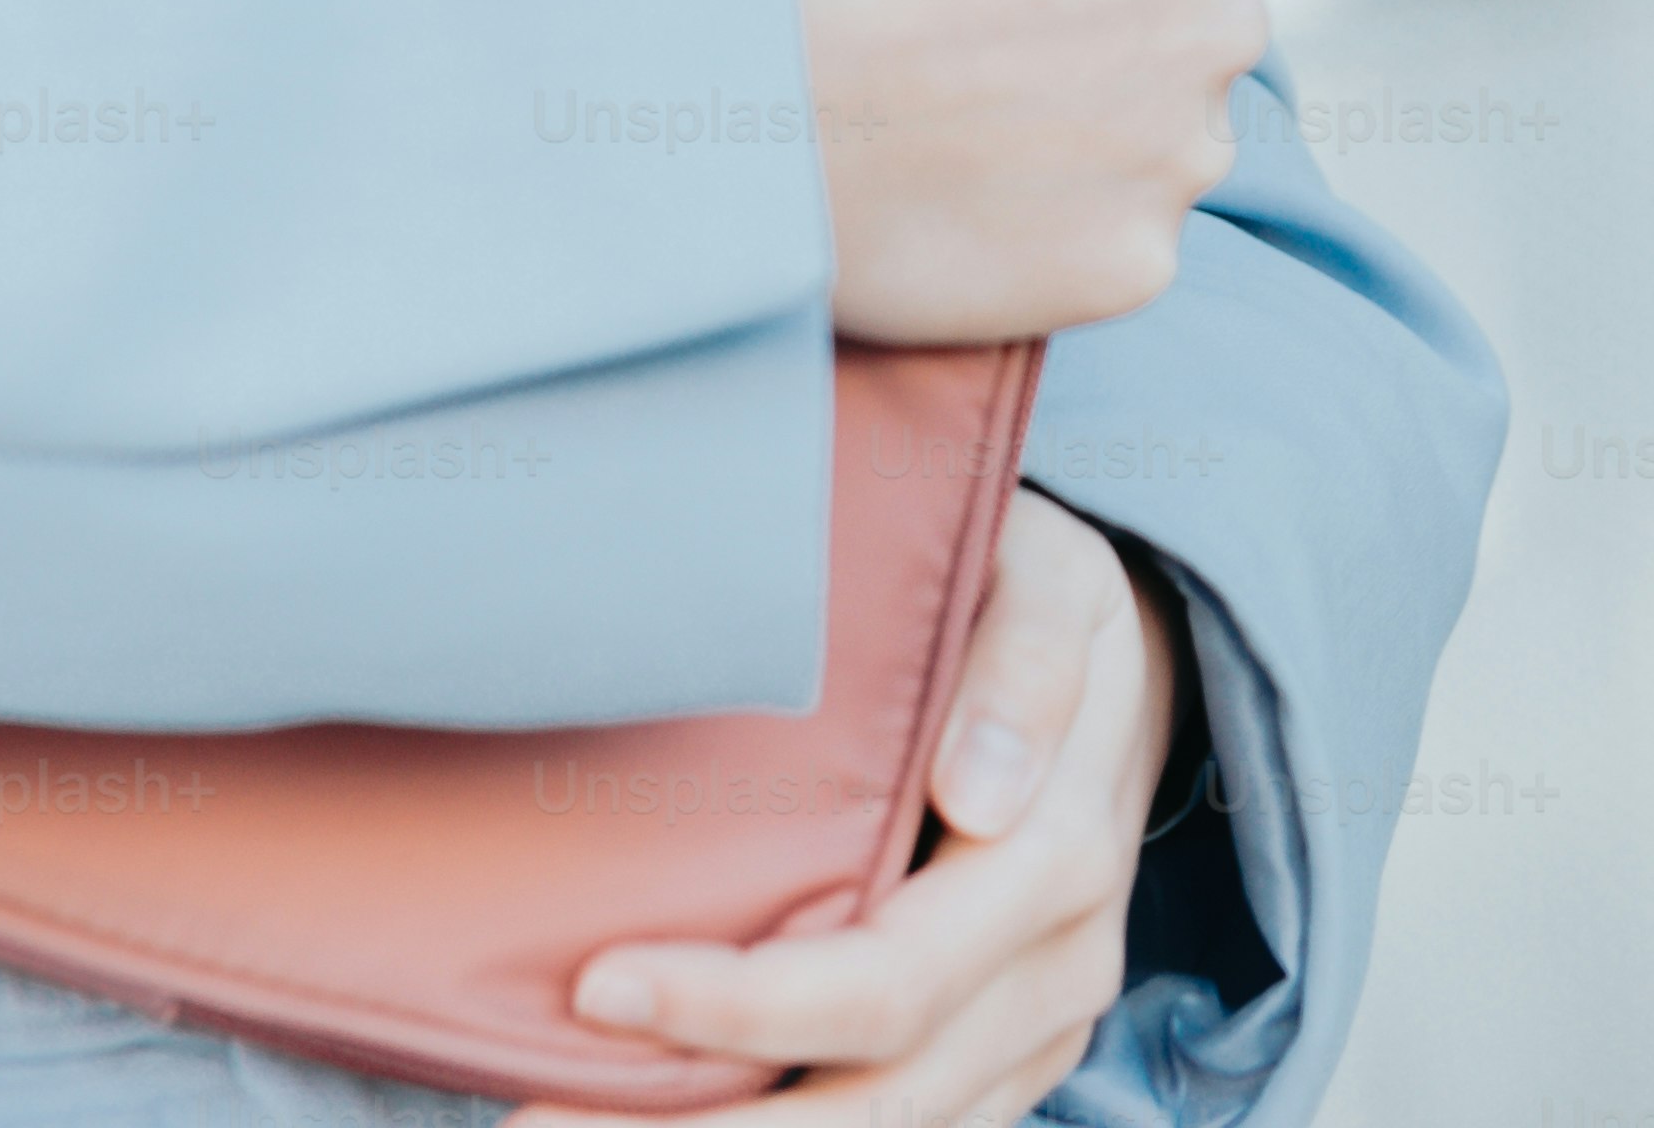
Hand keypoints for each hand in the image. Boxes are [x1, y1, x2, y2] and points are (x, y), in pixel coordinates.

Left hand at [545, 486, 1182, 1124]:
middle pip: (879, 1102)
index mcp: (1057, 861)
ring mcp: (1033, 1034)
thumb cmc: (1038, 604)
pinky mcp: (1001, 1061)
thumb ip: (1024, 661)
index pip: (889, 980)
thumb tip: (977, 791)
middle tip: (535, 1123)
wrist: (1118, 673)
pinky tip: (668, 1122)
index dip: (741, 1003)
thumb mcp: (1048, 580)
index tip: (598, 987)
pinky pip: (902, 1127)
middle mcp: (1056, 973)